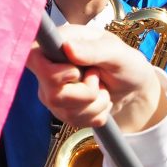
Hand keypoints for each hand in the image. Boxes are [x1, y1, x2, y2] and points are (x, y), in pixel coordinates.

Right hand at [26, 25, 165, 134]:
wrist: (133, 86)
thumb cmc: (124, 62)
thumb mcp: (117, 52)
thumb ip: (94, 50)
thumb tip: (68, 48)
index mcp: (58, 44)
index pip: (33, 58)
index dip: (50, 72)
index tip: (75, 72)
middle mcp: (48, 69)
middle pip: (52, 94)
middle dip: (87, 92)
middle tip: (98, 77)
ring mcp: (52, 92)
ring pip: (66, 112)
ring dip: (96, 103)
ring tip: (103, 88)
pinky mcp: (61, 110)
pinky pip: (75, 121)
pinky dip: (96, 114)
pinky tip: (100, 100)